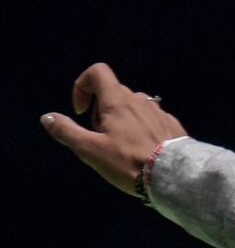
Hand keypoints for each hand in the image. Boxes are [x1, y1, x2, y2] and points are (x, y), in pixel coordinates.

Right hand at [41, 63, 187, 194]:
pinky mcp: (173, 125)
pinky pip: (150, 119)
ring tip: (123, 148)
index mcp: (119, 100)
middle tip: (102, 139)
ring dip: (121, 121)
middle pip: (113, 93)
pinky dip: (140, 128)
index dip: (82, 86)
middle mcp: (141, 99)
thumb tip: (47, 117)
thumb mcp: (90, 150)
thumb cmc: (128, 161)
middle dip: (100, 112)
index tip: (81, 111)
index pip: (98, 72)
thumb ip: (66, 131)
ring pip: (133, 107)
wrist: (174, 175)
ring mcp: (160, 111)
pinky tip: (143, 151)